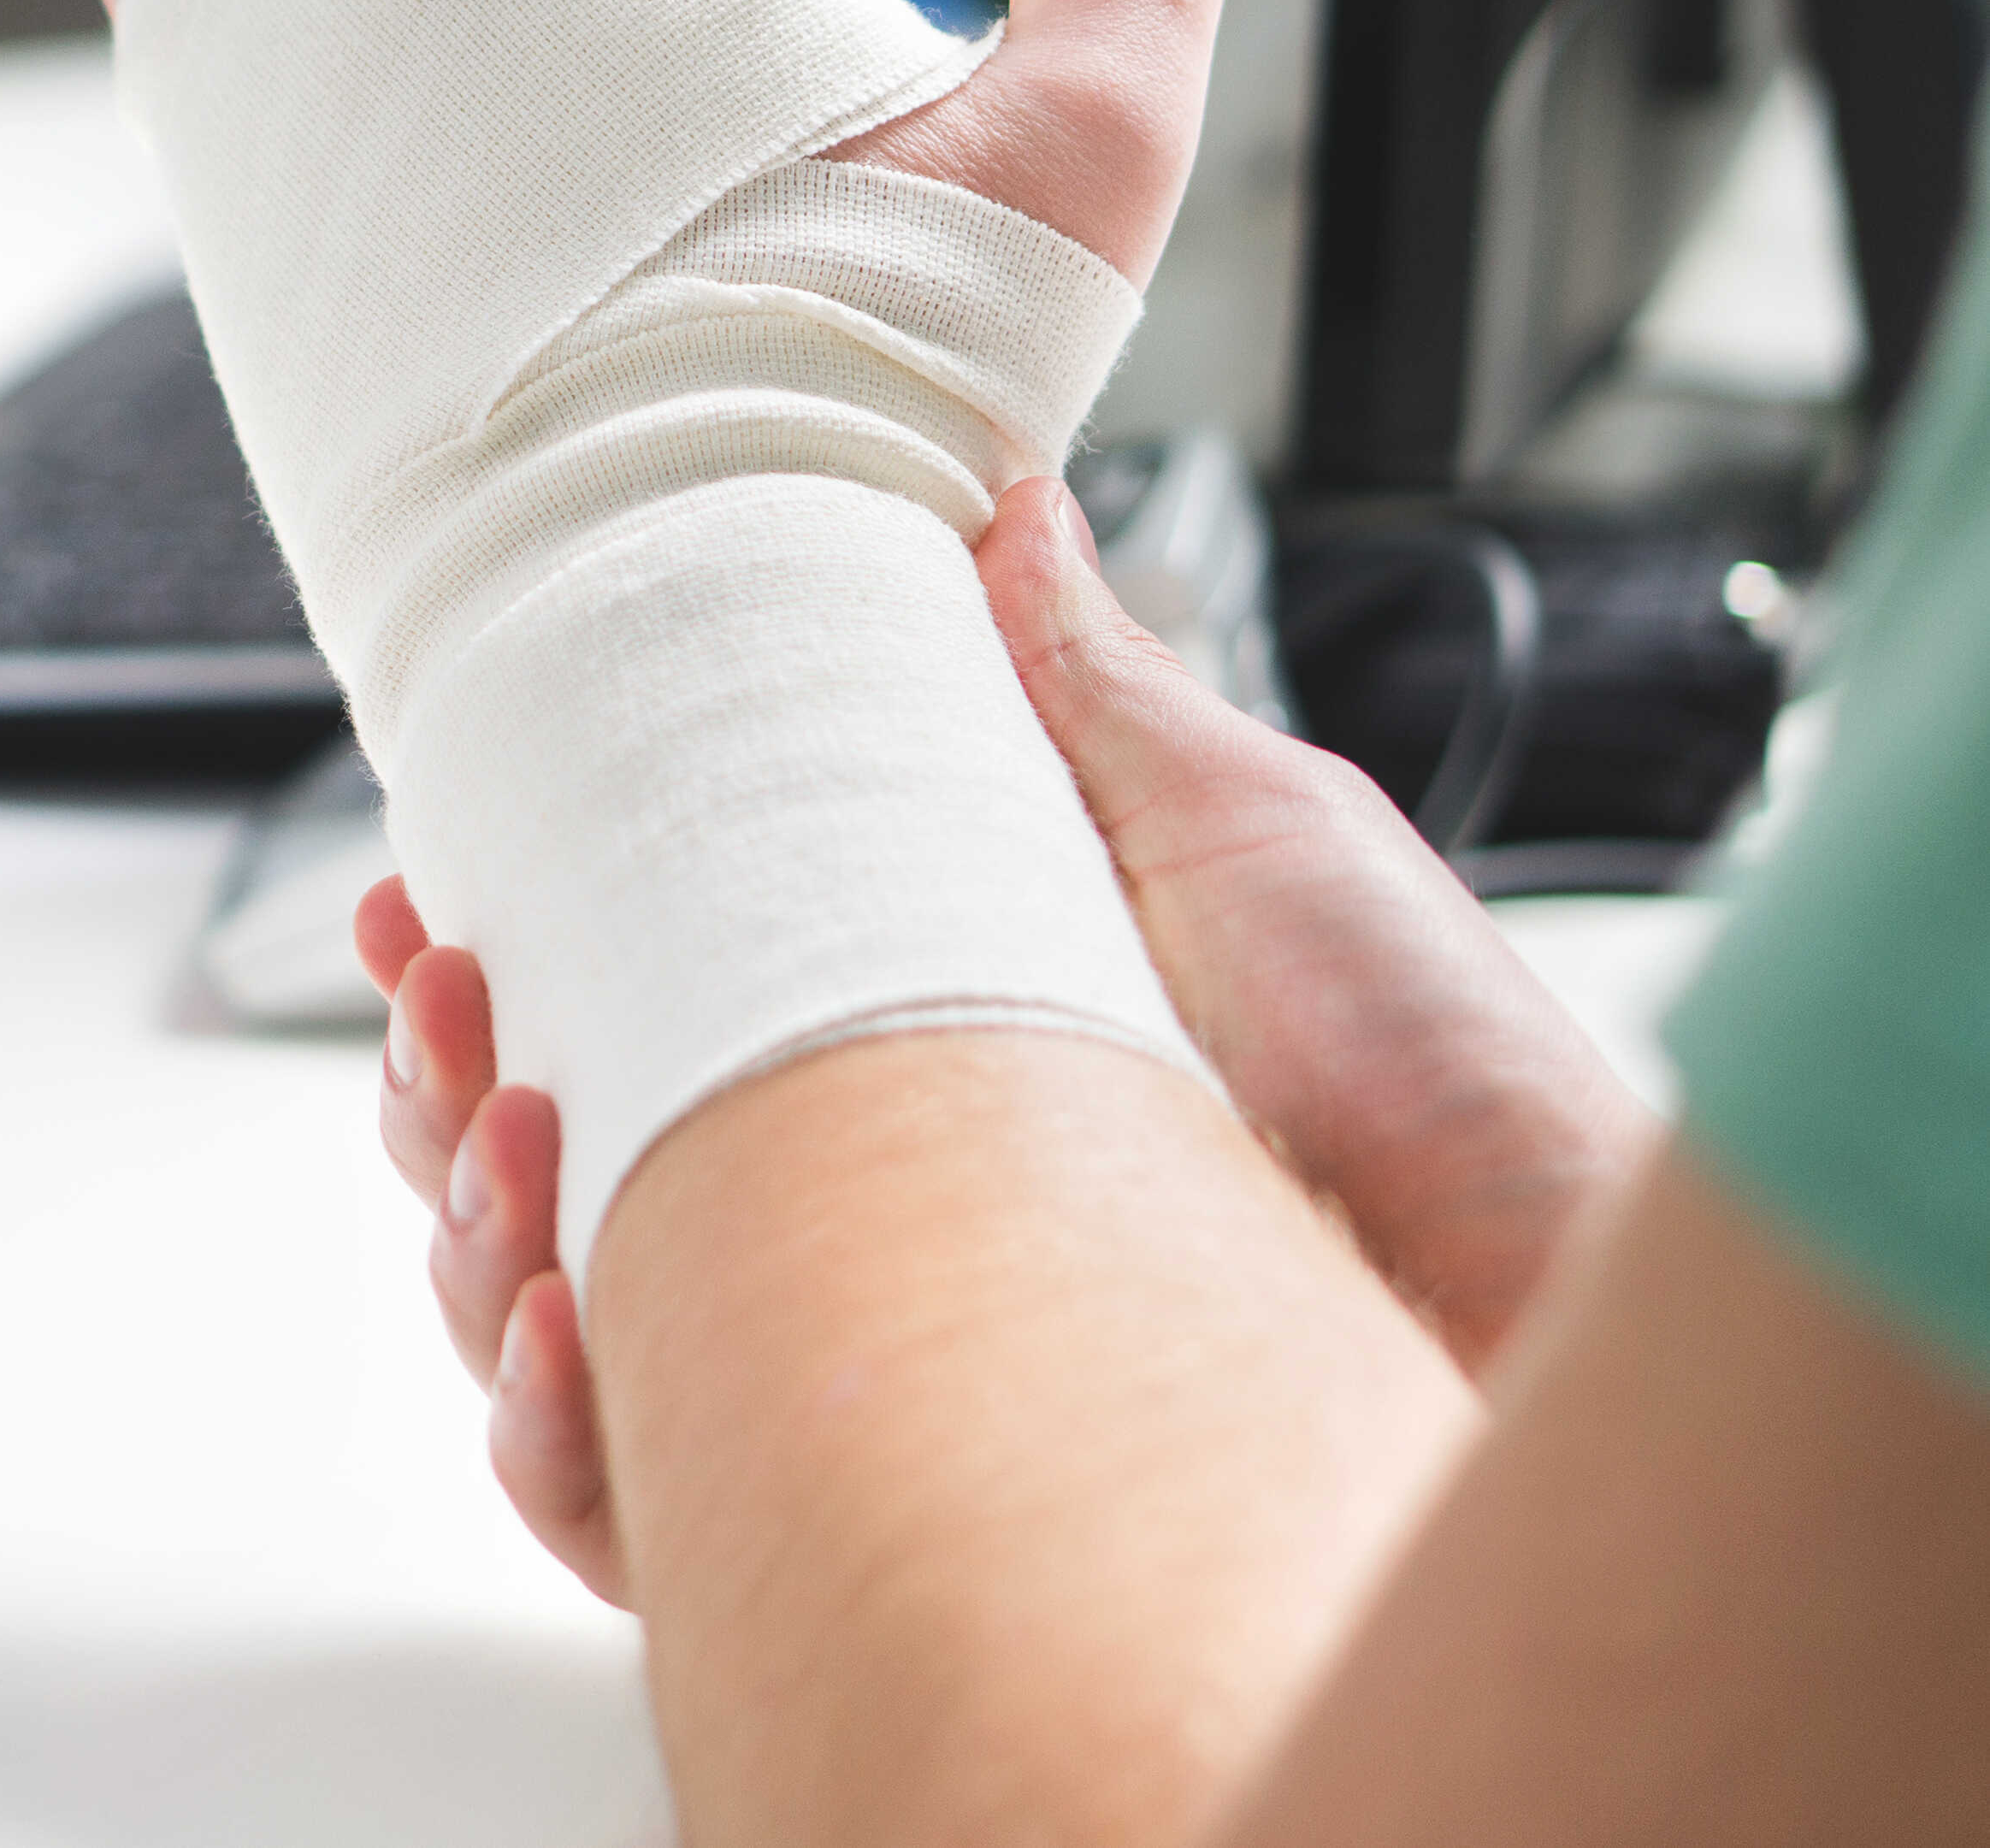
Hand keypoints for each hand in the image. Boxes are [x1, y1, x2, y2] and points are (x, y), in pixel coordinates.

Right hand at [370, 472, 1656, 1607]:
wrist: (1559, 1297)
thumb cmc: (1429, 1066)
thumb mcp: (1239, 819)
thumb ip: (1071, 679)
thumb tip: (988, 484)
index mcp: (895, 1036)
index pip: (629, 1000)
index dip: (498, 955)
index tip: (434, 888)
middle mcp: (853, 1206)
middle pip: (541, 1167)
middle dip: (436, 1084)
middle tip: (446, 999)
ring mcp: (854, 1359)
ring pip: (550, 1329)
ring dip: (470, 1235)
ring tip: (512, 1136)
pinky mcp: (877, 1505)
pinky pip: (638, 1509)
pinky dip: (556, 1428)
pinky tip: (570, 1329)